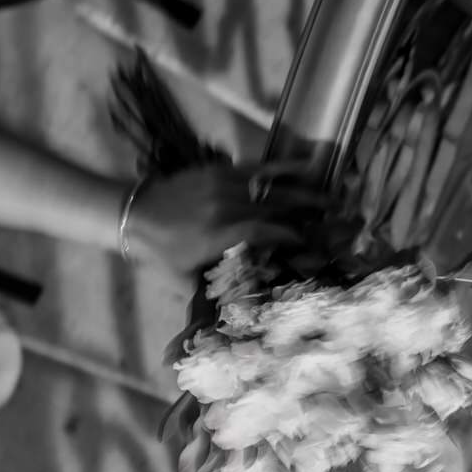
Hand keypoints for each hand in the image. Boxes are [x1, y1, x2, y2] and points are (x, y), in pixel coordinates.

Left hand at [126, 161, 326, 275]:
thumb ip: (216, 289)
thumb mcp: (187, 279)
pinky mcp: (219, 171)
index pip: (266, 232)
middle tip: (337, 217)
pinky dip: (282, 168)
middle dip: (308, 212)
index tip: (309, 243)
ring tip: (329, 197)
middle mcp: (225, 206)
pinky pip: (257, 169)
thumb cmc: (160, 254)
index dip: (290, 237)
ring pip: (271, 188)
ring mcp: (223, 185)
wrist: (134, 216)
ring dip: (302, 192)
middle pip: (275, 207)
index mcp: (219, 235)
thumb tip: (246, 304)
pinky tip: (306, 166)